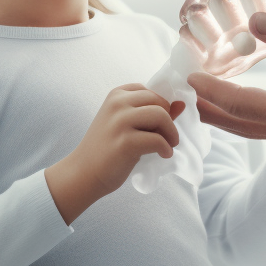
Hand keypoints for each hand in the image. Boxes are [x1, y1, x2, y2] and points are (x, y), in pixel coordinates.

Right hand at [45, 84, 185, 223]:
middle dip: (169, 120)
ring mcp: (119, 122)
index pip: (151, 92)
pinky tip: (163, 155)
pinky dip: (166, 148)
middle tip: (168, 137)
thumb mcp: (127, 125)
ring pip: (161, 116)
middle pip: (159, 102)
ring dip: (171, 133)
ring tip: (169, 145)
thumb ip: (152, 114)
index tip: (160, 124)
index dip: (162, 107)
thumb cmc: (107, 149)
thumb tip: (182, 104)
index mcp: (116, 95)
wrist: (83, 173)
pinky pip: (157, 139)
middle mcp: (117, 103)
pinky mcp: (125, 142)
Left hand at [189, 12, 265, 154]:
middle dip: (207, 106)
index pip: (240, 105)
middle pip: (236, 124)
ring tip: (200, 95)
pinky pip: (265, 126)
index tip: (189, 76)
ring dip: (223, 112)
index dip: (211, 90)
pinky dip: (244, 114)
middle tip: (181, 90)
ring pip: (249, 128)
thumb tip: (255, 22)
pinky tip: (240, 102)